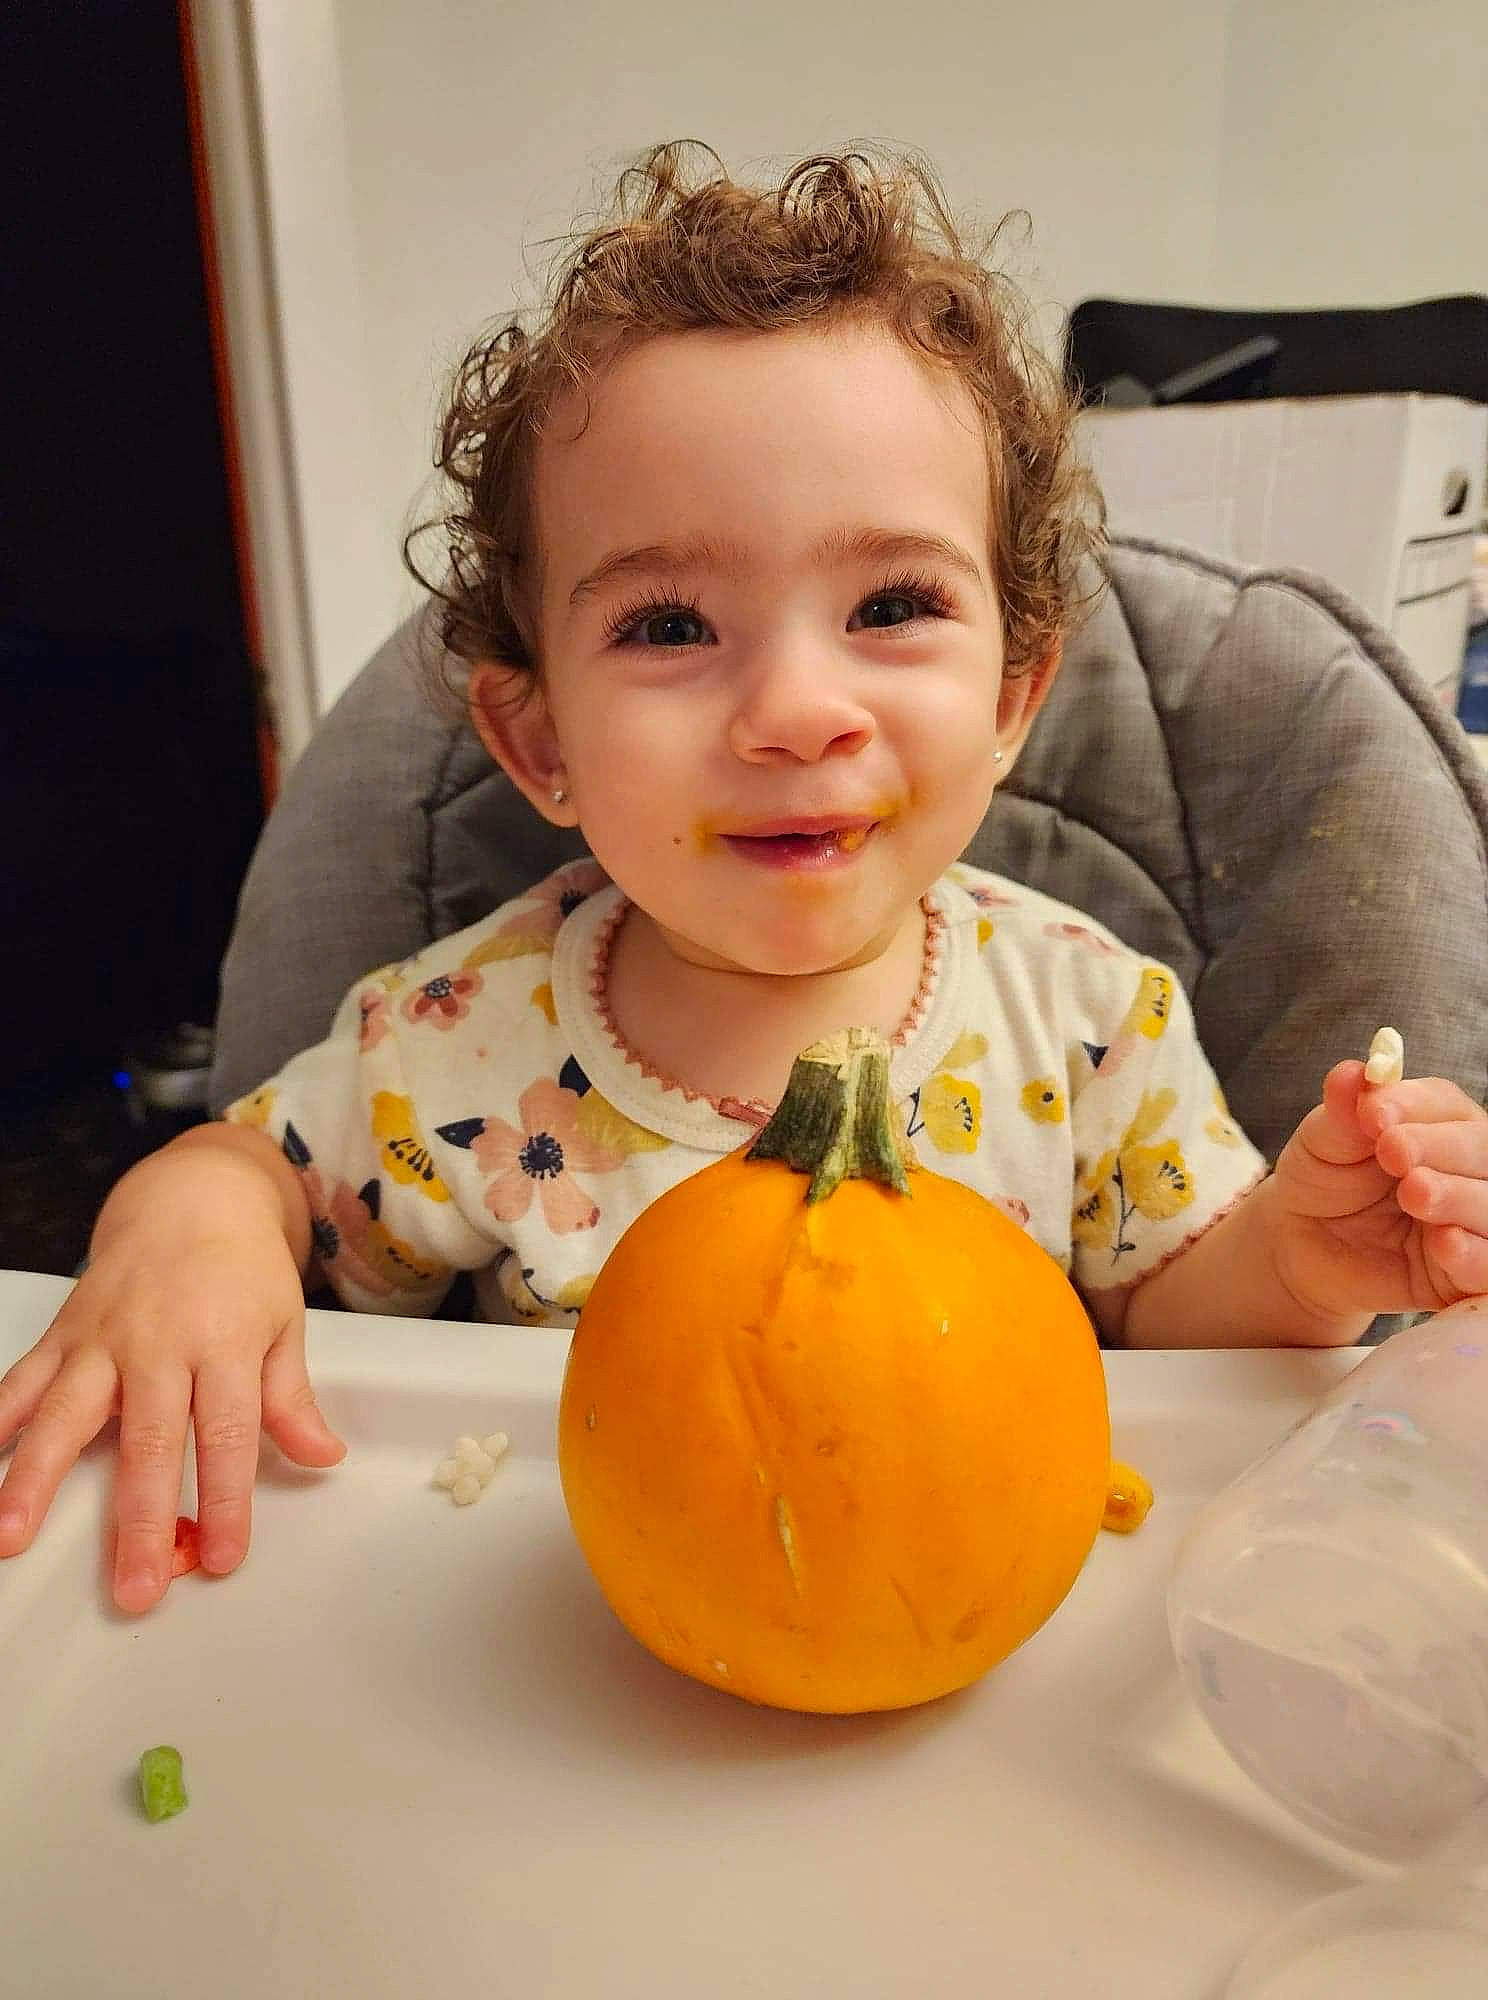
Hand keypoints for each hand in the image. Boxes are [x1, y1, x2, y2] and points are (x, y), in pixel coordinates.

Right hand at [0, 1137, 341, 1613]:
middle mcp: (161, 1344)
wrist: (190, 1196)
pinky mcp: (65, 1334)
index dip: (225, 1500)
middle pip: (150, 1441)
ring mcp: (105, 1339)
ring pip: (66, 1415)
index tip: (222, 1557)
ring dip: (35, 1480)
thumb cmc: (242, 1268)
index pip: (228, 1435)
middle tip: (136, 1588)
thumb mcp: (284, 1324)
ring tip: (11, 1538)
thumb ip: (292, 1399)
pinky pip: (22, 1382)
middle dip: (139, 1521)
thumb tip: (322, 1456)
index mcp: (226, 1344)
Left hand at [1270, 1060, 1487, 1320]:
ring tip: (1415, 1192)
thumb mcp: (1322, 1144)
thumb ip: (1341, 1112)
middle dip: (1440, 1147)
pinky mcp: (1464, 1273)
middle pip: (1481, 1148)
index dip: (1414, 1104)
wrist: (1303, 1246)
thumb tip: (1352, 1072)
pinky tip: (1446, 1243)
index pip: (1445, 1103)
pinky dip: (1475, 1255)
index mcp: (1437, 1123)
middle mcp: (1466, 1167)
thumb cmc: (1323, 1182)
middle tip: (1394, 1151)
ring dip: (1458, 1196)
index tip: (1372, 1112)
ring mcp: (1471, 1220)